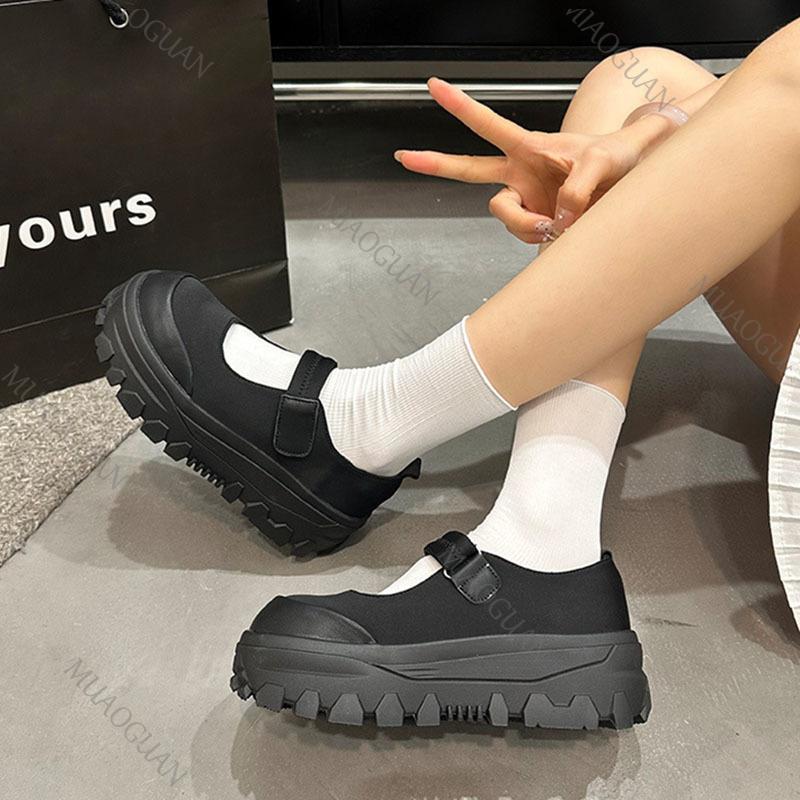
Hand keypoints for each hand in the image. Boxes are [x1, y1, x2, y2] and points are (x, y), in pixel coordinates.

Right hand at [396, 78, 656, 243]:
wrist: (627, 188)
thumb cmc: (618, 160)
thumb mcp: (608, 162)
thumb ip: (579, 187)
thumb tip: (555, 218)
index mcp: (530, 147)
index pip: (490, 125)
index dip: (462, 106)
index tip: (434, 86)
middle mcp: (519, 173)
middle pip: (468, 170)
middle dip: (435, 163)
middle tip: (404, 156)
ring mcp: (524, 199)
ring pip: (505, 218)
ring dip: (527, 225)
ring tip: (558, 223)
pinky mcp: (534, 223)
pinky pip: (525, 236)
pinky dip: (540, 237)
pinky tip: (561, 231)